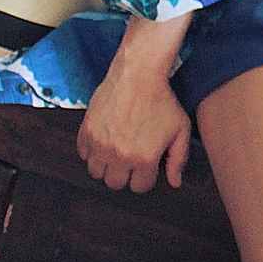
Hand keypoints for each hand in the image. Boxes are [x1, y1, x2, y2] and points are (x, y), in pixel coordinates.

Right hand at [76, 60, 191, 192]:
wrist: (139, 74)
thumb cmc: (161, 99)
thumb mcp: (180, 129)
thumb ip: (178, 159)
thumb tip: (175, 182)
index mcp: (145, 158)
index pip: (139, 187)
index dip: (145, 176)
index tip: (146, 163)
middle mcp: (120, 155)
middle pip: (115, 184)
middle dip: (124, 174)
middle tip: (130, 158)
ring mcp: (101, 144)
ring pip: (96, 172)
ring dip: (106, 165)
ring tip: (116, 150)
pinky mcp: (87, 131)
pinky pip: (83, 153)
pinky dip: (91, 150)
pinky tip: (104, 139)